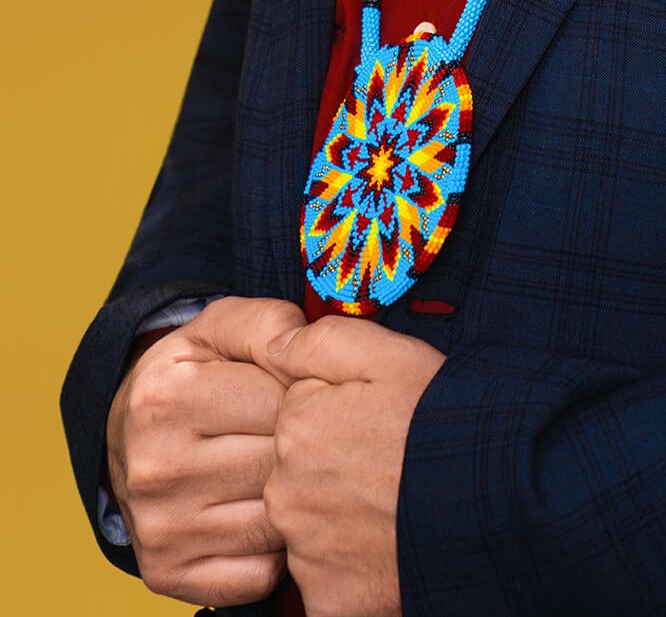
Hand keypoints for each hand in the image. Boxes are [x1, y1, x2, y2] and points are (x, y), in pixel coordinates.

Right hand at [105, 292, 307, 605]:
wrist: (125, 439)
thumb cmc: (188, 377)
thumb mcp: (216, 330)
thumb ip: (267, 323)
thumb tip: (305, 347)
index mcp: (166, 399)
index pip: (281, 400)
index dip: (305, 393)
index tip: (298, 392)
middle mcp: (156, 470)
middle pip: (280, 463)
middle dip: (304, 446)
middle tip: (299, 434)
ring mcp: (161, 530)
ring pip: (277, 521)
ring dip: (294, 497)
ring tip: (283, 471)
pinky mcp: (169, 575)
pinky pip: (259, 574)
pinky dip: (275, 550)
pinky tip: (262, 514)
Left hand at [260, 313, 446, 616]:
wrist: (494, 500)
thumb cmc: (442, 420)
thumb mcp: (388, 352)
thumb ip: (318, 340)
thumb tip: (274, 345)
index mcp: (296, 428)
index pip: (299, 413)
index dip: (341, 411)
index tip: (377, 417)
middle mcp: (287, 494)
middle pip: (299, 472)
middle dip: (335, 466)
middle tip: (389, 461)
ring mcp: (306, 553)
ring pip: (312, 526)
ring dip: (342, 518)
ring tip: (395, 502)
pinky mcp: (330, 601)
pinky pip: (328, 581)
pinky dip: (354, 569)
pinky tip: (388, 548)